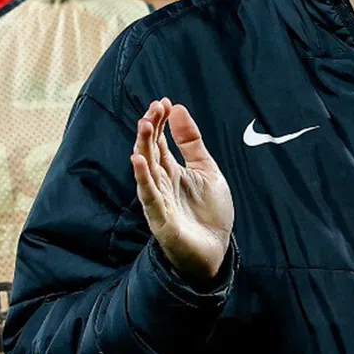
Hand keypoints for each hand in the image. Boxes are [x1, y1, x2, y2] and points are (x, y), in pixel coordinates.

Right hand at [131, 99, 233, 283]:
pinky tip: (138, 161)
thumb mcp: (207, 170)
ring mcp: (159, 200)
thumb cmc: (209, 213)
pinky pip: (149, 196)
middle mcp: (161, 183)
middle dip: (150, 128)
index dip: (160, 121)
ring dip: (143, 146)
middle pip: (151, 151)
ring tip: (143, 124)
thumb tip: (178, 109)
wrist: (215, 251)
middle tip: (153, 108)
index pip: (160, 141)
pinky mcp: (160, 218)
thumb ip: (192, 142)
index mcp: (172, 171)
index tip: (162, 102)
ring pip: (146, 169)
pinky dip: (143, 178)